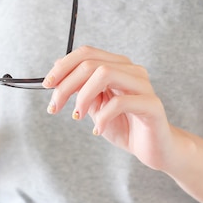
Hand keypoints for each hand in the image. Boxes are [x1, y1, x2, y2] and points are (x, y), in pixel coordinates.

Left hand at [43, 45, 178, 170]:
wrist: (155, 149)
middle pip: (91, 63)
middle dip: (66, 84)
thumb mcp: (96, 107)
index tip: (47, 85)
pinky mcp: (152, 105)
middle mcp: (132, 71)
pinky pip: (120, 102)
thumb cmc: (125, 126)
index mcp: (118, 66)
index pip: (86, 53)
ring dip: (83, 96)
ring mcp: (143, 86)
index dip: (63, 66)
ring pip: (105, 73)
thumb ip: (81, 90)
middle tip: (54, 106)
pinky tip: (97, 130)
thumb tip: (57, 74)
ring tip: (77, 116)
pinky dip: (102, 116)